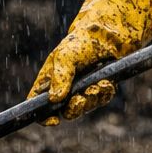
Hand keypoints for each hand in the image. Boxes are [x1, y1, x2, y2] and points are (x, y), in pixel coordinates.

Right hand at [28, 0, 151, 125]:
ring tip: (98, 86)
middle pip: (64, 111)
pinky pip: (101, 99)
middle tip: (81, 99)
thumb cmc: (82, 41)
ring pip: (85, 107)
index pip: (38, 103)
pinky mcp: (101, 85)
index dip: (43, 115)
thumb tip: (54, 100)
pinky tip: (107, 83)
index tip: (53, 120)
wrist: (113, 32)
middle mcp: (65, 85)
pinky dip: (104, 93)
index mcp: (50, 78)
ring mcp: (83, 87)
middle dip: (74, 108)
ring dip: (92, 99)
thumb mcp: (65, 56)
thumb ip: (59, 77)